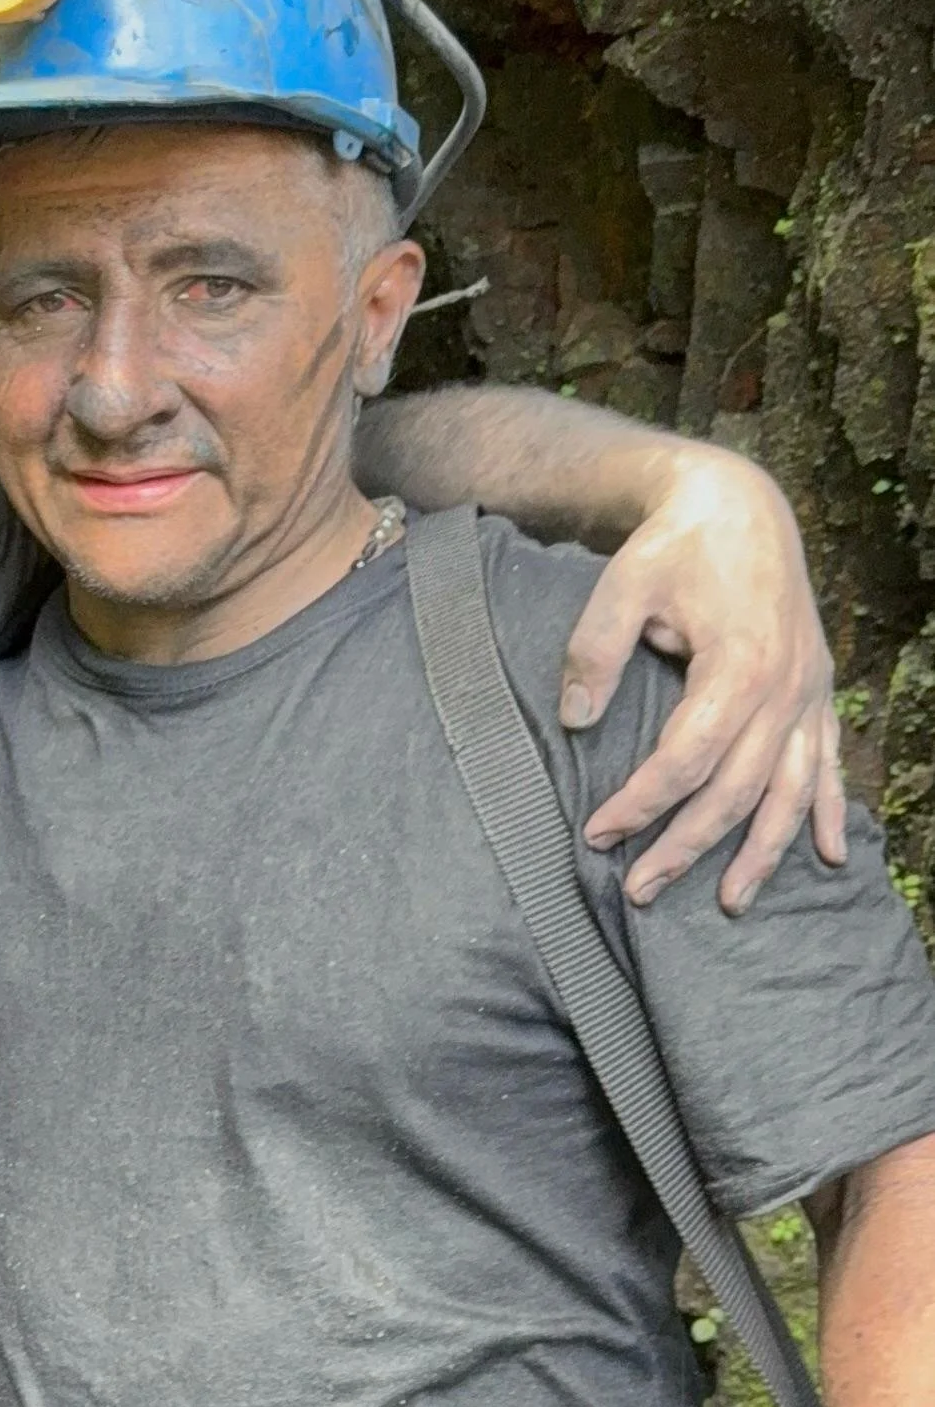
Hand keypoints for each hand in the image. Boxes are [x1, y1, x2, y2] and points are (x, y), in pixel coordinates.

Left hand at [557, 448, 844, 914]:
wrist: (740, 503)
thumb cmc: (676, 544)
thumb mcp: (622, 583)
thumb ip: (595, 651)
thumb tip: (575, 719)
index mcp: (740, 666)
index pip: (686, 760)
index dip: (641, 804)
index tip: (598, 834)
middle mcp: (787, 689)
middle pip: (737, 791)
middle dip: (688, 847)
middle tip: (641, 891)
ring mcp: (810, 693)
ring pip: (791, 792)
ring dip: (762, 852)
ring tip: (729, 902)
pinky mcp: (818, 690)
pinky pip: (828, 763)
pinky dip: (829, 810)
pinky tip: (831, 855)